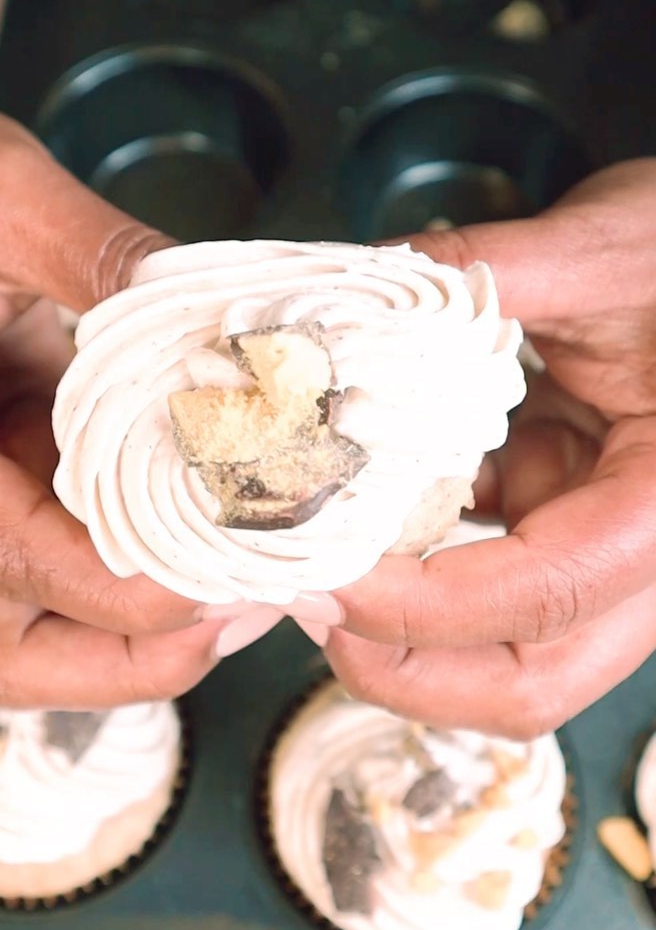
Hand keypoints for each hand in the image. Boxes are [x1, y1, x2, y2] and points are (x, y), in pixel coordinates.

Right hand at [0, 104, 237, 707]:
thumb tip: (222, 315)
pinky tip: (204, 510)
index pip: (12, 560)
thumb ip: (100, 255)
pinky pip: (59, 557)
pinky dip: (132, 554)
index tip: (240, 567)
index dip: (134, 590)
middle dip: (137, 655)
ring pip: (37, 624)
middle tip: (244, 610)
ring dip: (140, 622)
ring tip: (243, 572)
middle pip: (16, 653)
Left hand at [308, 160, 655, 737]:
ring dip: (400, 629)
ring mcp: (599, 552)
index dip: (421, 607)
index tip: (319, 579)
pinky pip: (481, 575)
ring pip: (503, 648)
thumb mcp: (598, 249)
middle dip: (405, 670)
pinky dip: (411, 558)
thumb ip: (474, 272)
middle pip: (530, 680)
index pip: (545, 593)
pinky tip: (351, 504)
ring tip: (311, 563)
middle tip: (307, 607)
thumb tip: (343, 296)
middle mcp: (648, 557)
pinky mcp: (560, 523)